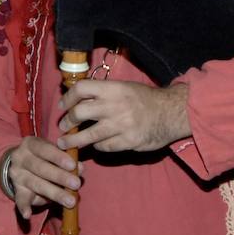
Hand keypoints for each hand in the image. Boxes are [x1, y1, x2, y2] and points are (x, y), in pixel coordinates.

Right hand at [3, 137, 79, 219]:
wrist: (22, 164)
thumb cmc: (45, 157)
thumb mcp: (54, 153)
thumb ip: (67, 159)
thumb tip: (80, 168)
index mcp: (30, 144)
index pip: (44, 149)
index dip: (58, 157)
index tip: (73, 165)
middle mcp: (20, 158)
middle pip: (40, 168)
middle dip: (60, 177)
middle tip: (76, 184)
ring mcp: (17, 175)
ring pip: (36, 184)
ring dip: (54, 193)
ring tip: (70, 201)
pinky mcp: (16, 190)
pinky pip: (20, 200)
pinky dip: (23, 208)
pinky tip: (27, 214)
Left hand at [56, 80, 190, 152]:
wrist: (172, 112)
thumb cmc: (146, 99)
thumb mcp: (125, 87)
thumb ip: (103, 93)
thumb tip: (78, 99)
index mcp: (113, 89)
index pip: (81, 89)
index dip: (67, 97)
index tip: (62, 106)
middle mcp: (114, 106)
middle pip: (79, 113)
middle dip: (67, 121)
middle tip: (63, 126)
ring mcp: (121, 125)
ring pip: (88, 136)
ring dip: (74, 140)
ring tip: (65, 144)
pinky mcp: (128, 141)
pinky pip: (104, 147)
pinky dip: (98, 147)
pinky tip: (97, 145)